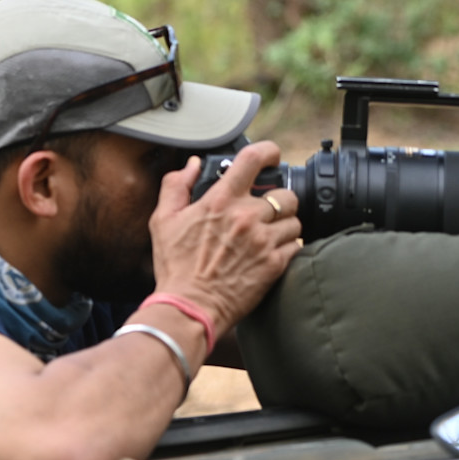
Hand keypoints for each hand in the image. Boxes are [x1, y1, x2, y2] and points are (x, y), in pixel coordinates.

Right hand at [148, 141, 300, 333]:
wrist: (189, 308)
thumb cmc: (176, 267)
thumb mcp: (163, 220)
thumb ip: (176, 185)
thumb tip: (193, 164)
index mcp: (221, 200)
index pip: (253, 159)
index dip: (268, 151)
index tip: (272, 156)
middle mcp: (246, 216)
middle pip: (285, 194)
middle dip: (279, 200)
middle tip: (268, 211)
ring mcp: (263, 241)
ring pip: (294, 221)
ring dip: (284, 226)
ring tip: (269, 236)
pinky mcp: (274, 265)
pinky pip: (296, 246)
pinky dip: (287, 249)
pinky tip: (271, 255)